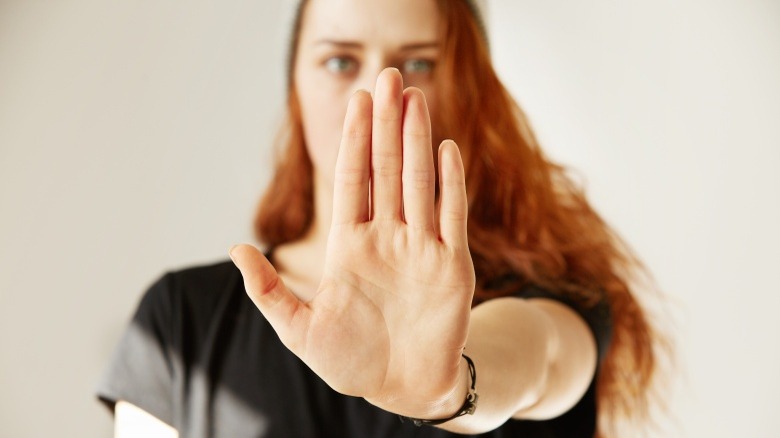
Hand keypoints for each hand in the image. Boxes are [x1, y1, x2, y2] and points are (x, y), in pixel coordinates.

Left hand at [230, 68, 474, 417]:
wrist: (401, 389)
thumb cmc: (349, 363)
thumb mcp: (299, 330)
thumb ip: (269, 290)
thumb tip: (236, 247)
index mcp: (349, 248)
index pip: (351, 181)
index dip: (354, 141)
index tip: (356, 101)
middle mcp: (386, 239)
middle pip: (387, 170)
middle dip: (386, 124)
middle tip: (389, 78)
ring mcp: (420, 249)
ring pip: (419, 183)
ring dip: (417, 141)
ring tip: (415, 98)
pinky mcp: (452, 267)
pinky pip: (452, 217)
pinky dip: (451, 184)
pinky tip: (445, 149)